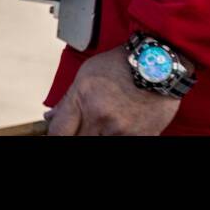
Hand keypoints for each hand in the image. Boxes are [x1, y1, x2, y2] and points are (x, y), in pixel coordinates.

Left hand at [45, 45, 181, 135]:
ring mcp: (120, 130)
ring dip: (98, 136)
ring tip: (103, 127)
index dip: (55, 136)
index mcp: (82, 99)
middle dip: (77, 135)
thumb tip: (51, 117)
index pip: (58, 132)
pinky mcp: (140, 138)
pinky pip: (122, 144)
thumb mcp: (86, 74)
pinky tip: (120, 128)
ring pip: (98, 144)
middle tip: (85, 127)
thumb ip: (68, 99)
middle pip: (77, 140)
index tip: (59, 134)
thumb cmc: (122, 65)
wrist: (158, 65)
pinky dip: (118, 138)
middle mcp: (99, 117)